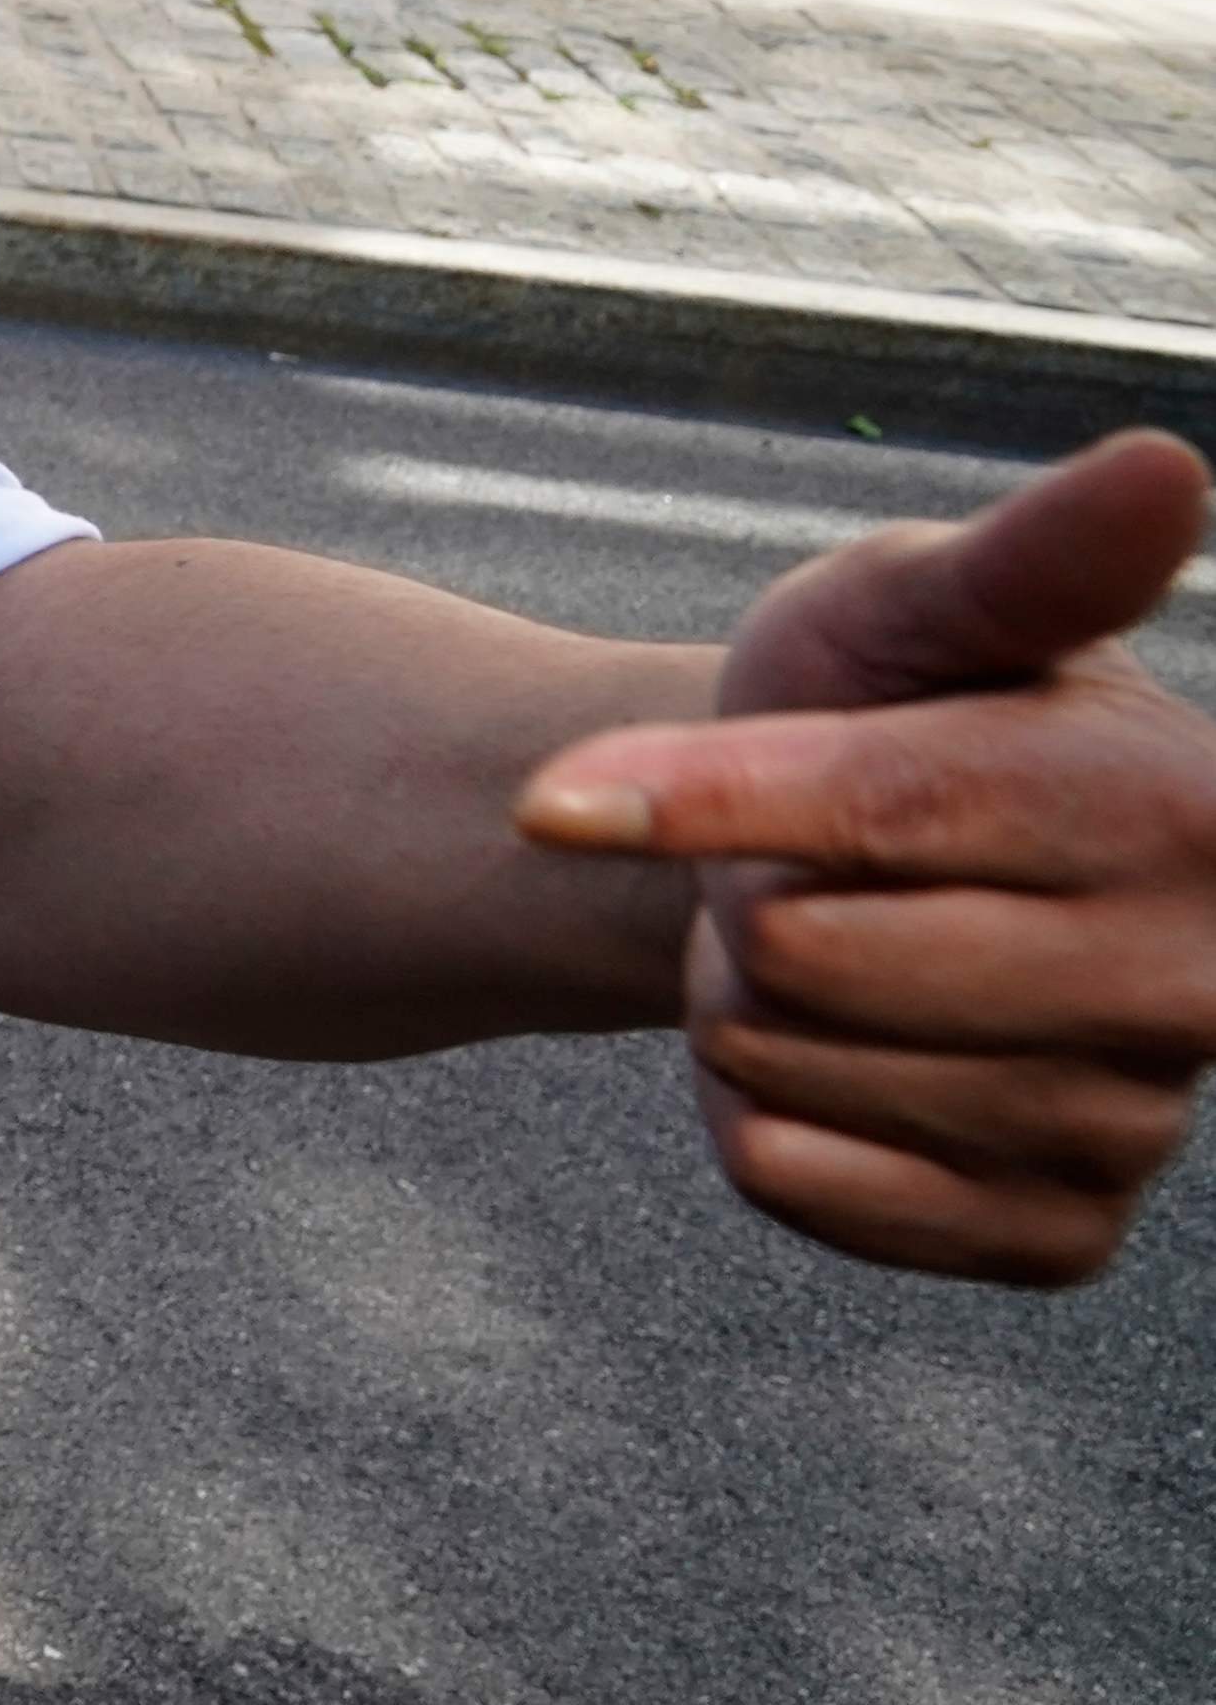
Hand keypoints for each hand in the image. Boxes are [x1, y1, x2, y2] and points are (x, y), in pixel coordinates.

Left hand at [518, 430, 1215, 1284]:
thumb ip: (1022, 555)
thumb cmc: (886, 699)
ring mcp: (1129, 1126)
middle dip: (746, 896)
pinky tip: (825, 1058)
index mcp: (1187, 813)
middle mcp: (1197, 985)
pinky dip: (756, 1117)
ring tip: (824, 939)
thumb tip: (1160, 467)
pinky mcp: (1050, 1237)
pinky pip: (804, 1183)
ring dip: (747, 1003)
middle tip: (800, 862)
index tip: (554, 793)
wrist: (843, 861)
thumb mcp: (918, 601)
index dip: (707, 794)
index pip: (887, 808)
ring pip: (789, 1072)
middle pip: (813, 958)